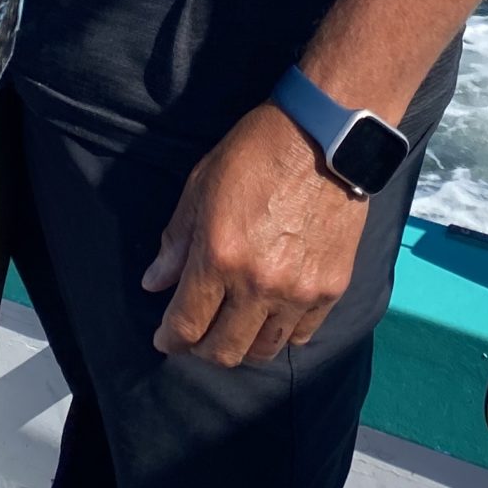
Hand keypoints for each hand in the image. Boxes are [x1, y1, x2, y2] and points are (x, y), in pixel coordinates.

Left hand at [142, 105, 368, 367]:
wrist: (323, 137)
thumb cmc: (254, 153)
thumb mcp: (200, 187)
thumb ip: (177, 242)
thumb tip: (154, 283)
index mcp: (219, 257)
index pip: (186, 325)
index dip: (170, 340)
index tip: (165, 339)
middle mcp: (258, 285)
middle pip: (224, 351)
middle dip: (202, 349)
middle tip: (197, 334)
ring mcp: (299, 291)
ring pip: (264, 351)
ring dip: (243, 345)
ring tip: (235, 326)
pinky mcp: (332, 289)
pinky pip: (301, 335)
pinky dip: (281, 333)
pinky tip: (272, 315)